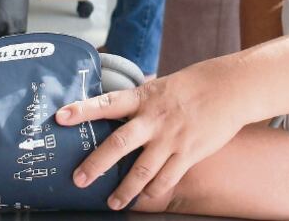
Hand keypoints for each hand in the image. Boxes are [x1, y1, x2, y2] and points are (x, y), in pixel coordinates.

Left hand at [55, 55, 249, 209]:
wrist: (228, 89)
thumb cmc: (192, 85)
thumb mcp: (160, 86)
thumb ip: (139, 101)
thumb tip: (116, 107)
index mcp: (143, 97)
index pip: (107, 103)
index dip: (82, 109)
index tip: (60, 117)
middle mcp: (154, 119)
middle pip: (119, 143)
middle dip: (96, 163)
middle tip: (78, 179)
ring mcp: (171, 138)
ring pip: (142, 170)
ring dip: (124, 190)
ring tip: (112, 203)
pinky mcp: (188, 153)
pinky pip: (166, 178)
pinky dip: (153, 190)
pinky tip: (145, 196)